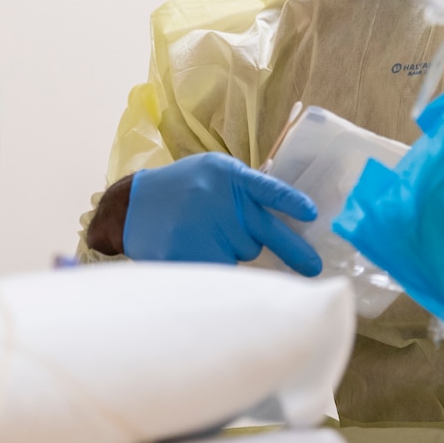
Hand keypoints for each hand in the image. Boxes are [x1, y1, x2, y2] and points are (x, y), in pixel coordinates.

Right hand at [122, 155, 322, 275]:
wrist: (131, 207)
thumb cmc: (180, 190)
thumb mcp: (210, 173)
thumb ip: (243, 188)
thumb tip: (287, 215)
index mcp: (226, 176)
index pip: (268, 188)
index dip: (291, 203)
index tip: (313, 216)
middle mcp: (217, 199)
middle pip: (265, 233)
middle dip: (293, 251)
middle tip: (313, 266)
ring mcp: (203, 228)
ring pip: (245, 253)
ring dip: (236, 250)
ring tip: (206, 236)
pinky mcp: (190, 254)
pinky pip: (223, 269)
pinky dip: (218, 265)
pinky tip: (198, 251)